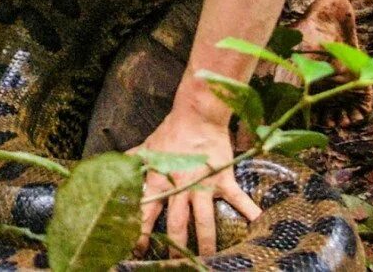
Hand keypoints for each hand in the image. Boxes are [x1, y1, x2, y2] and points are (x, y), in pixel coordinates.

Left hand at [132, 112, 260, 257]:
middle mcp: (180, 188)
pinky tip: (258, 223)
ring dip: (207, 241)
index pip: (146, 212)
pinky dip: (248, 210)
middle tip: (175, 263)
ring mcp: (203, 185)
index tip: (138, 249)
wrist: (196, 115)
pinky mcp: (222, 178)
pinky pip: (237, 198)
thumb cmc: (171, 131)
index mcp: (160, 182)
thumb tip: (114, 166)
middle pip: (177, 224)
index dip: (141, 232)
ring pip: (205, 220)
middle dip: (176, 247)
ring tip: (210, 259)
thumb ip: (132, 161)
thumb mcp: (147, 148)